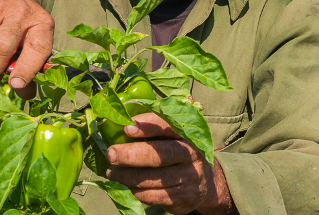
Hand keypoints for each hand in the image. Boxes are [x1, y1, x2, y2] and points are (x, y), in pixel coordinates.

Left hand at [106, 113, 236, 214]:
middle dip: (131, 154)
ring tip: (112, 172)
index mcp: (187, 133)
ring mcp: (188, 178)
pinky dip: (136, 191)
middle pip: (160, 155)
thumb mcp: (175, 136)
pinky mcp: (182, 198)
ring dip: (127, 176)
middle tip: (111, 154)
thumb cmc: (181, 152)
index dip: (147, 126)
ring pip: (153, 179)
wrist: (208, 183)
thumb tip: (121, 119)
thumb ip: (154, 127)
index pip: (168, 126)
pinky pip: (154, 196)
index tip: (126, 127)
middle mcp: (191, 154)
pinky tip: (126, 185)